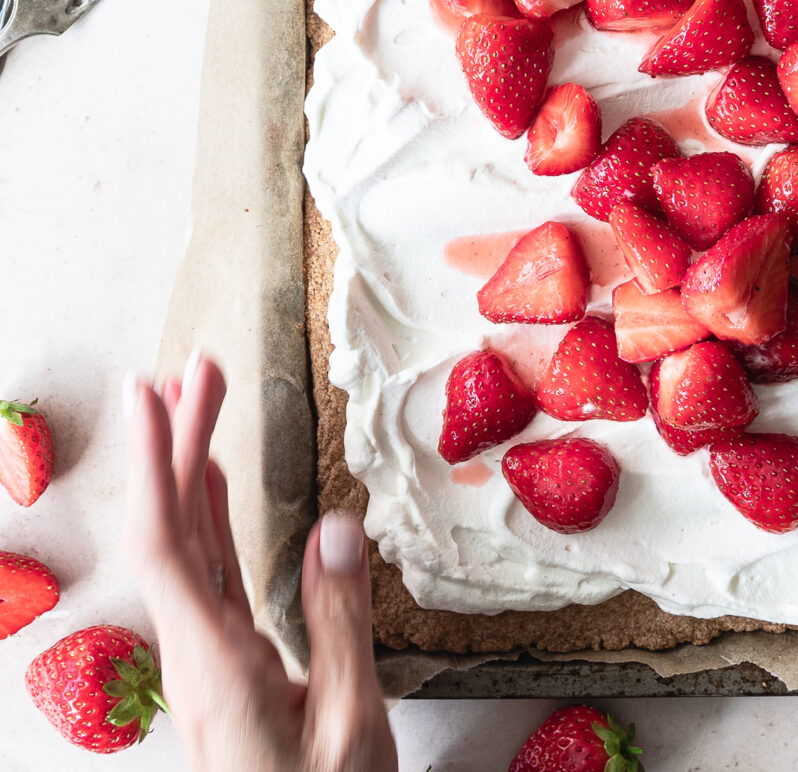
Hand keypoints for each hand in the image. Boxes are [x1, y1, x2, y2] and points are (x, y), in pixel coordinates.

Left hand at [124, 353, 397, 771]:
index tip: (154, 398)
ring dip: (192, 468)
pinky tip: (213, 481)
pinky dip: (210, 514)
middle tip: (199, 370)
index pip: (166, 542)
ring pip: (188, 545)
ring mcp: (207, 656)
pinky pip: (207, 570)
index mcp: (213, 664)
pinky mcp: (227, 661)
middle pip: (172, 529)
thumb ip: (339, 623)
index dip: (156, 463)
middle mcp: (196, 652)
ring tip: (204, 402)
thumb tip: (337, 529)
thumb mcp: (348, 723)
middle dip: (178, 442)